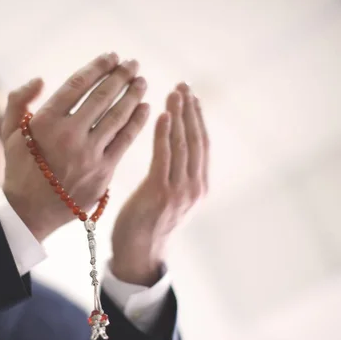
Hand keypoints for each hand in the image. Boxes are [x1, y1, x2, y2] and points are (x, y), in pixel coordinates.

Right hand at [1, 53, 149, 240]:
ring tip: (141, 82)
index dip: (98, 68)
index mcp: (45, 122)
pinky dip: (137, 122)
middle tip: (133, 64)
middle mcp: (68, 135)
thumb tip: (40, 79)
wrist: (30, 212)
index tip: (112, 57)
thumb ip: (19, 101)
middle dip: (121, 76)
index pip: (77, 85)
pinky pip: (125, 140)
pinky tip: (145, 108)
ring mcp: (88, 154)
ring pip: (117, 116)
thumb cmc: (20, 169)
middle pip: (102, 97)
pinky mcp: (103, 171)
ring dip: (133, 95)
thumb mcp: (9, 133)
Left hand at [111, 83, 208, 285]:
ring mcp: (180, 190)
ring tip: (175, 93)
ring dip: (179, 115)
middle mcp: (195, 187)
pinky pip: (164, 157)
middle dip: (190, 110)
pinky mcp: (161, 193)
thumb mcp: (170, 197)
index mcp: (199, 186)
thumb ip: (177, 174)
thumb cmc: (148, 223)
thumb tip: (176, 148)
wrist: (139, 253)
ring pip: (183, 144)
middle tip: (184, 86)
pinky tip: (163, 115)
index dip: (198, 118)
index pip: (202, 144)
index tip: (191, 96)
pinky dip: (165, 134)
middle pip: (195, 140)